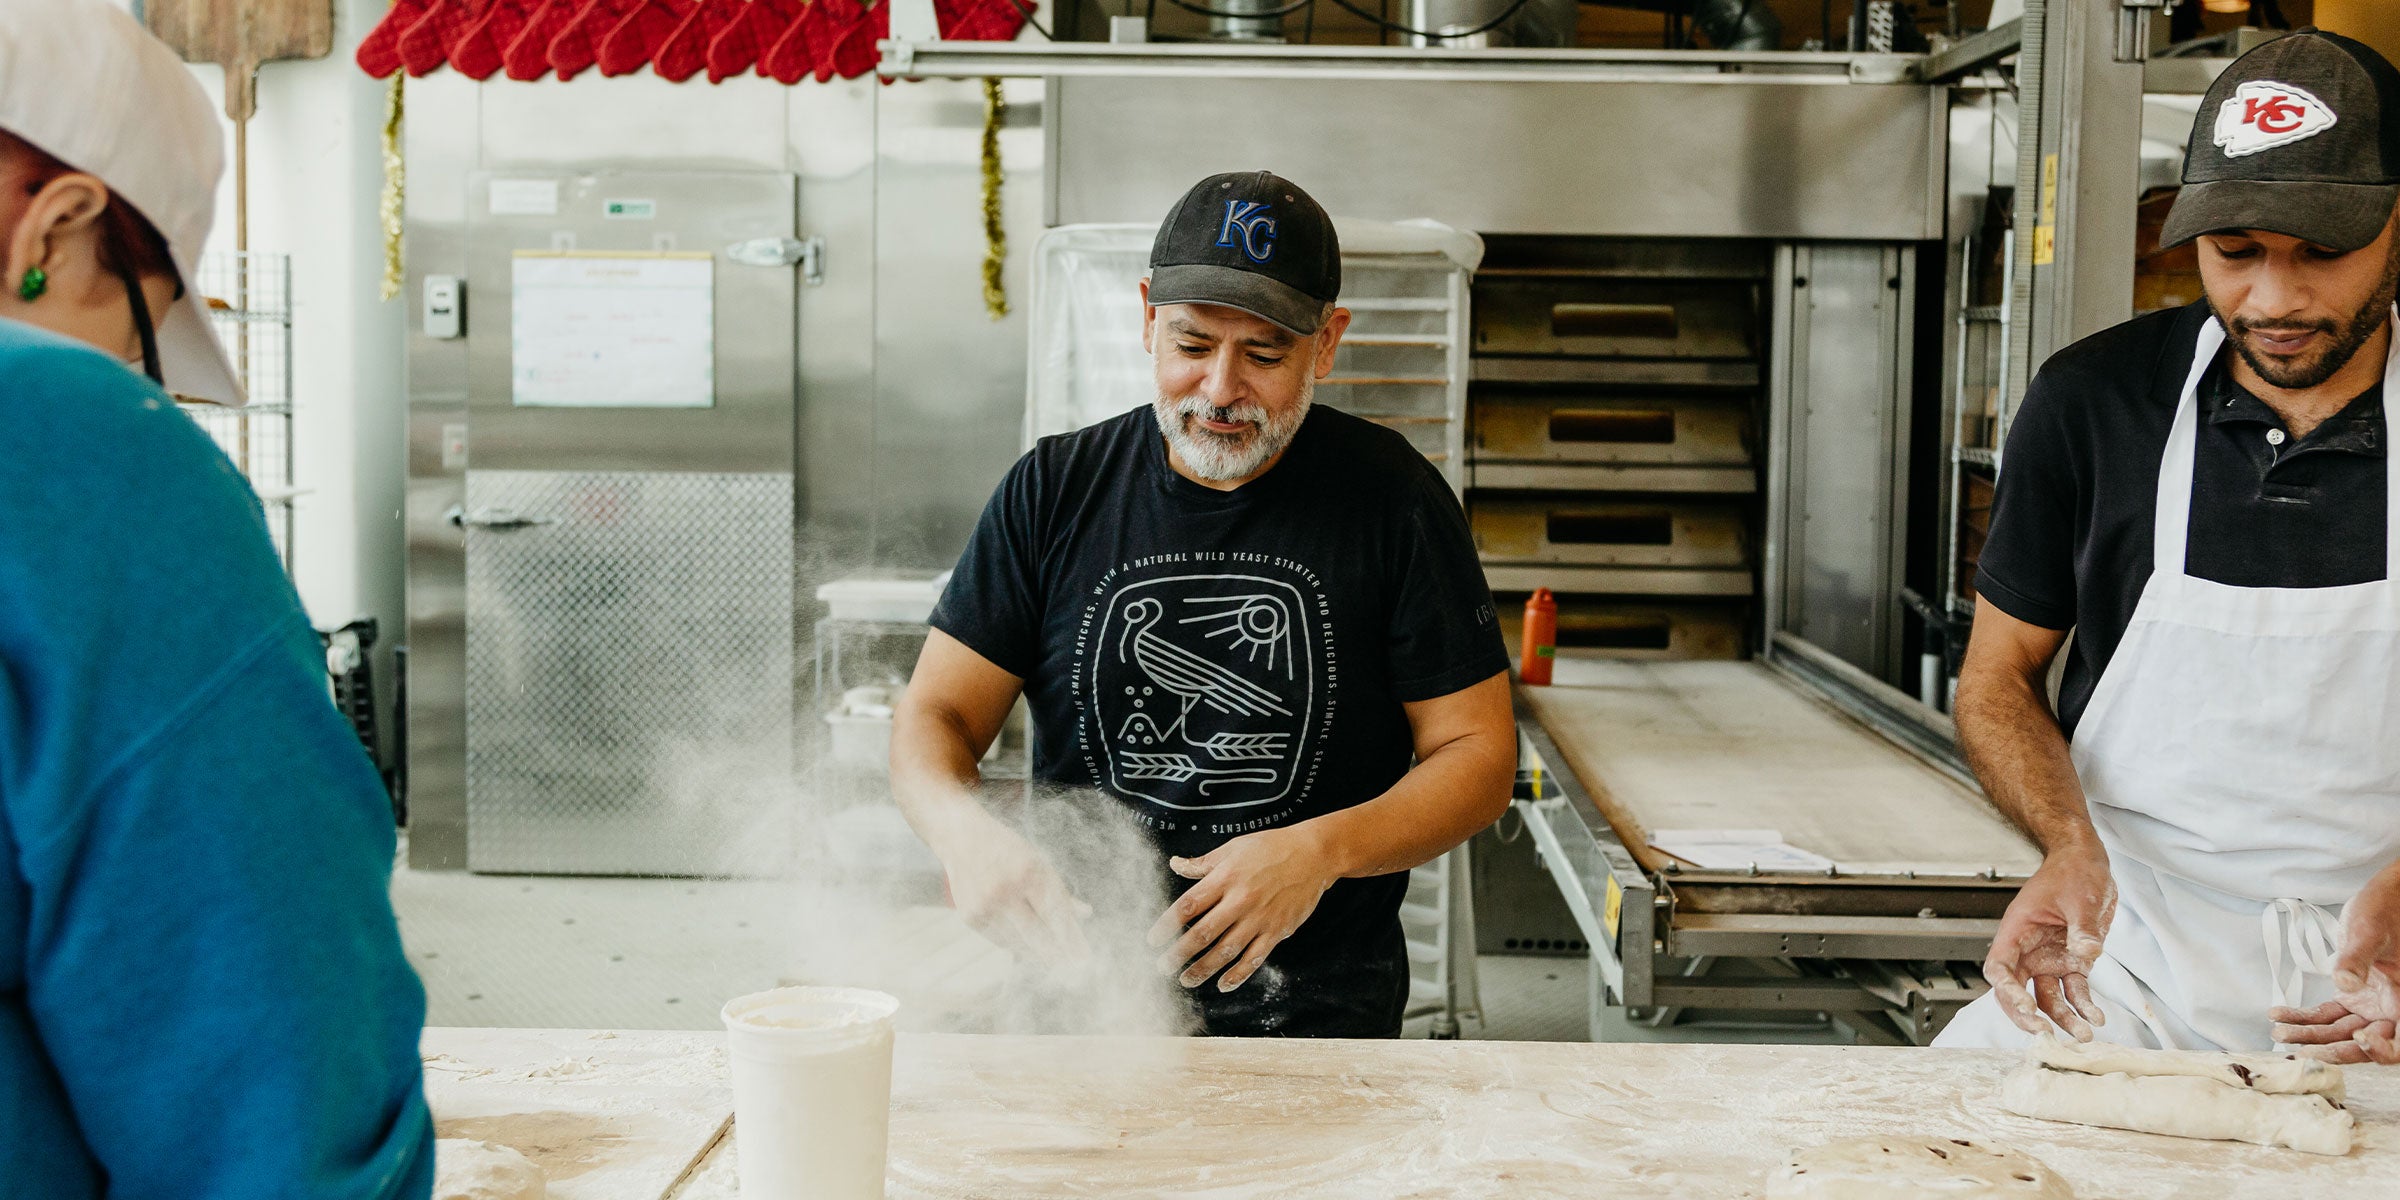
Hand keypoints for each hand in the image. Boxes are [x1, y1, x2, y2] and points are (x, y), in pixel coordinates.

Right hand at [935, 815, 1090, 964]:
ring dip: (1039, 954)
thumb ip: (1060, 892)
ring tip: (1054, 962)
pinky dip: (1017, 946)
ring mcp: (986, 904)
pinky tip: (1030, 951)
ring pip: (1019, 941)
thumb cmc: (1009, 851)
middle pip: (1038, 933)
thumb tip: (1086, 914)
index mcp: (1029, 871)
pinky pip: (1001, 940)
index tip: (1084, 957)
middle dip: (1058, 954)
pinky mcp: (971, 917)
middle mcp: (1006, 888)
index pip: (1056, 912)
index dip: (1072, 938)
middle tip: (1073, 968)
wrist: (962, 839)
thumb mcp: (1038, 862)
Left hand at [1148, 824, 1341, 992]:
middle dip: (1179, 953)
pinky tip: (1223, 984)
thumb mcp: (1233, 848)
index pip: (1188, 906)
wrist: (1313, 855)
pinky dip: (1238, 975)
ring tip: (1185, 980)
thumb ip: (1202, 863)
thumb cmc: (1270, 848)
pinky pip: (1254, 959)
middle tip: (1162, 967)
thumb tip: (1174, 864)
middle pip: (1203, 933)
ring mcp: (1259, 919)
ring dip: (1202, 969)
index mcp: (1225, 877)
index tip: (1152, 940)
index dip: (1167, 925)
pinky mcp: (1277, 931)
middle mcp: (1240, 900)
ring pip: (1225, 951)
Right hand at [1984, 842, 2115, 1040]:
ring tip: (2083, 1035)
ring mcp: (2048, 958)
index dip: (2008, 992)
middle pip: (2016, 990)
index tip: (2027, 1009)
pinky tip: (2097, 1018)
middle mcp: (2028, 950)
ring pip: (2047, 997)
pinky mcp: (2071, 961)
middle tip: (2046, 1034)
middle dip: (2028, 1014)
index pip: (2000, 968)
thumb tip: (2086, 953)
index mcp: (2018, 931)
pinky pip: (2074, 990)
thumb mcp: (2079, 897)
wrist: (2086, 862)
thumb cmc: (2072, 872)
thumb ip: (2083, 928)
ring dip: (2062, 1018)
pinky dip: (2084, 1006)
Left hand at [2271, 864, 2399, 1063]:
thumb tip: (2346, 983)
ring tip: (2279, 1033)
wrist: (2382, 900)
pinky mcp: (2352, 997)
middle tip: (2302, 1049)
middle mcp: (2390, 1009)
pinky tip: (2279, 1015)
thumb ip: (2358, 959)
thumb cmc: (2384, 911)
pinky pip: (2328, 1015)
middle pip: (2365, 1043)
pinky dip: (2304, 1018)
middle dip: (2334, 1049)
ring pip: (2341, 1032)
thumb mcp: (2369, 932)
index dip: (2382, 1049)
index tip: (2359, 1039)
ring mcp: (2370, 1005)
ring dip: (2311, 1036)